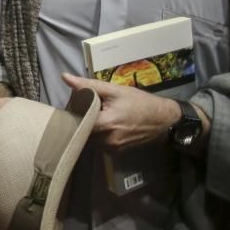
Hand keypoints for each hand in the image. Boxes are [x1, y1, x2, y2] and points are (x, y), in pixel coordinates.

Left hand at [61, 73, 179, 150]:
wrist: (163, 120)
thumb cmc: (140, 102)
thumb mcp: (114, 90)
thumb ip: (88, 85)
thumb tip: (65, 77)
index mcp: (105, 124)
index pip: (76, 121)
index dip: (72, 112)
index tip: (71, 105)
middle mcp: (106, 141)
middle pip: (81, 131)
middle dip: (79, 120)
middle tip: (82, 109)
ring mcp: (111, 149)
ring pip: (89, 138)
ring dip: (88, 128)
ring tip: (93, 116)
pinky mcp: (115, 152)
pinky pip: (98, 143)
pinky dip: (97, 134)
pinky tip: (102, 124)